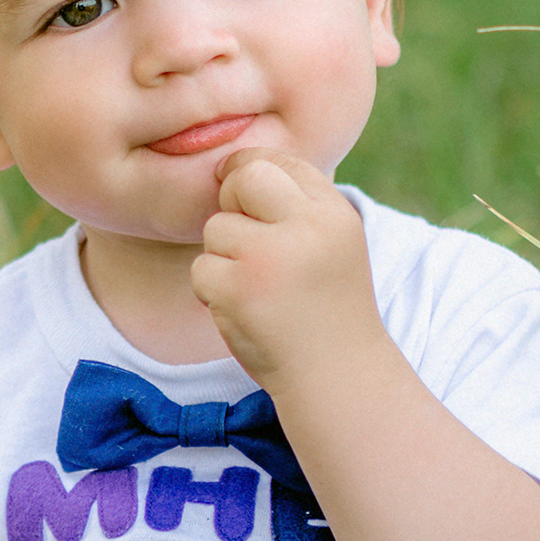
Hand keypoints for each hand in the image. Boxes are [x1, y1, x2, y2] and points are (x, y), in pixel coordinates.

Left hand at [191, 152, 383, 387]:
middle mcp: (306, 227)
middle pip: (245, 178)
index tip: (245, 195)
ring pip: (216, 229)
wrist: (337, 378)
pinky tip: (245, 312)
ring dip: (224, 259)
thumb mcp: (330, 245)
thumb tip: (232, 166)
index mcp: (333, 213)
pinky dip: (213, 292)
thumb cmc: (326, 309)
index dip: (253, 174)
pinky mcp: (237, 289)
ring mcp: (269, 257)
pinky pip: (201, 268)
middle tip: (246, 239)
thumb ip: (295, 205)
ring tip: (258, 291)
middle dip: (233, 200)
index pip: (280, 162)